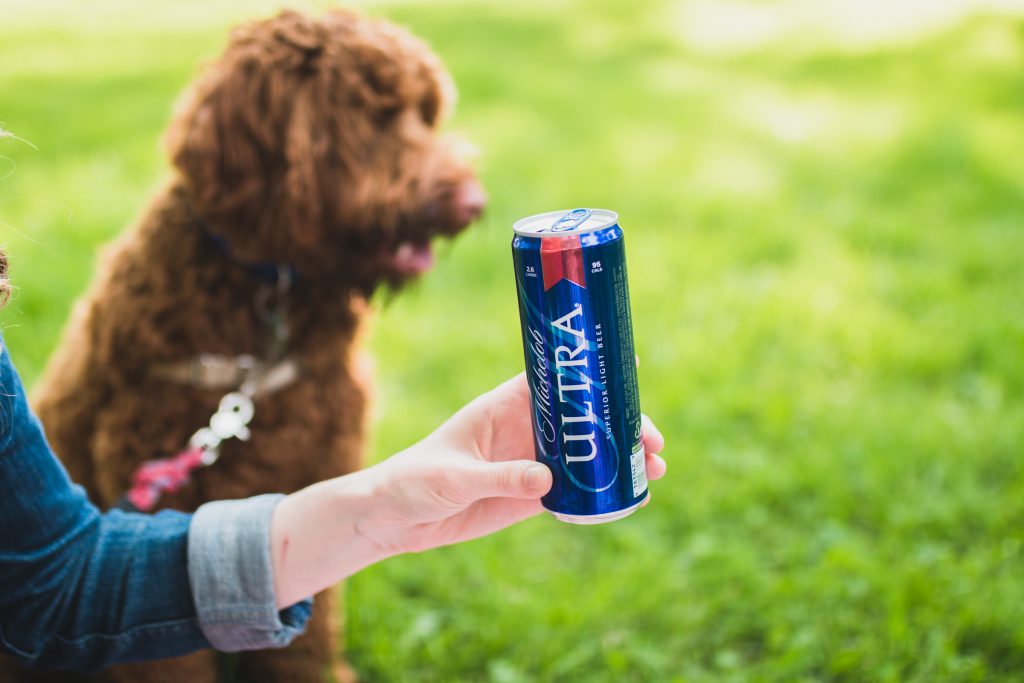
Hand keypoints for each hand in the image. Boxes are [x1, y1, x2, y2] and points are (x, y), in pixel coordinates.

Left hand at [270, 374, 665, 607]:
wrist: (395, 519)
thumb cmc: (414, 481)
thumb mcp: (455, 476)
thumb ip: (500, 476)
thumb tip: (550, 478)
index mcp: (503, 406)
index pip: (554, 378)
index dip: (590, 371)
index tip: (628, 366)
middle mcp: (523, 429)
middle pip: (583, 417)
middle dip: (620, 423)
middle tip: (653, 439)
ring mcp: (530, 462)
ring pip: (586, 452)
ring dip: (620, 457)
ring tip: (655, 469)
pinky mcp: (530, 495)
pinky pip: (575, 489)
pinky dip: (603, 491)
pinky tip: (632, 496)